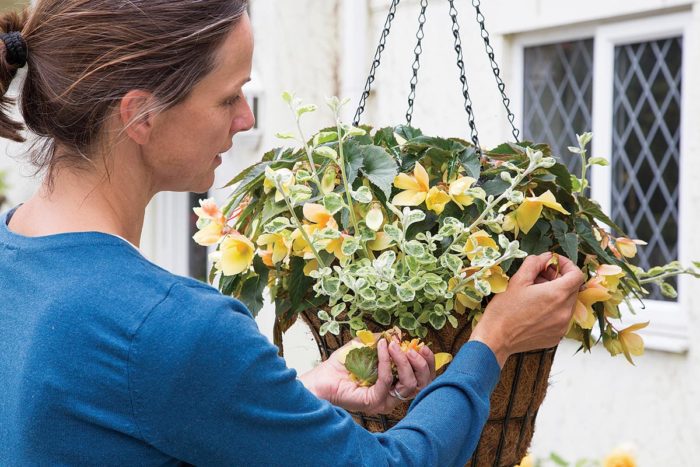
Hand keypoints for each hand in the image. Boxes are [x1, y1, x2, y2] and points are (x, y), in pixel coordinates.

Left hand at [298, 337, 435, 414]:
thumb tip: (398, 334)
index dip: (427, 363)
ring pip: (408, 384)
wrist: (321, 377)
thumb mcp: (366, 346)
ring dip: (403, 361)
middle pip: (421, 384)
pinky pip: (387, 381)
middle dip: (421, 364)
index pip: (422, 378)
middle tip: (412, 348)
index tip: (423, 346)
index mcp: (395, 384)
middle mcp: (393, 395)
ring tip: (393, 346)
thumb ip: (383, 341)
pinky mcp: (373, 401)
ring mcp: (384, 400)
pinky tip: (380, 348)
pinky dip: (386, 362)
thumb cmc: (343, 364)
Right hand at [470, 252, 583, 366]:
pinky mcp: (556, 337)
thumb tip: (546, 256)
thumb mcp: (517, 280)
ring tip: (535, 294)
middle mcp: (565, 312)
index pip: (577, 275)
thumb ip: (534, 263)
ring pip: (568, 304)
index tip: (553, 263)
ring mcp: (562, 326)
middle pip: (572, 289)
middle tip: (539, 277)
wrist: (496, 338)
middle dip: (559, 279)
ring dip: (556, 295)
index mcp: (557, 294)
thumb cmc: (504, 309)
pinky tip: (535, 310)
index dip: (567, 265)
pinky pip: (561, 318)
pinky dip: (553, 310)